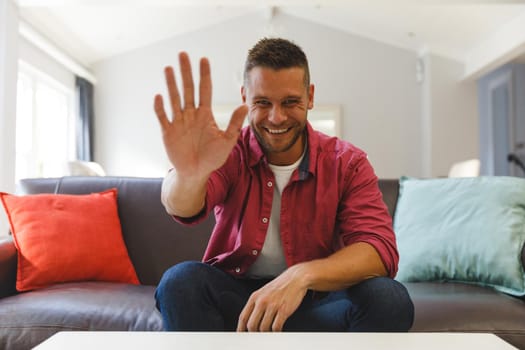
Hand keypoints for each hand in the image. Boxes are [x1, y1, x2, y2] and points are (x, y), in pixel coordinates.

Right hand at [154, 52, 247, 177]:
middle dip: (186, 72)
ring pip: (174, 98)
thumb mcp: (227, 141)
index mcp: (205, 114)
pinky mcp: (168, 132)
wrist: (196, 174)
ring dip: (171, 84)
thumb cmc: (212, 158)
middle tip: (183, 54)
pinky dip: (160, 107)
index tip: (204, 59)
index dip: (204, 75)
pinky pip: (163, 117)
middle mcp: (191, 114)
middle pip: (187, 89)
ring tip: (168, 68)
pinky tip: (159, 96)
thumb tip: (245, 105)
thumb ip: (234, 123)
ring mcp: (179, 122)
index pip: (205, 90)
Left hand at [237, 267, 307, 331]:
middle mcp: (262, 301)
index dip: (241, 329)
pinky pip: (276, 327)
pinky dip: (276, 332)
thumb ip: (255, 304)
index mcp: (255, 297)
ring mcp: (272, 306)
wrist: (295, 278)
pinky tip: (277, 330)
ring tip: (269, 332)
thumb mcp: (263, 292)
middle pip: (251, 325)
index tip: (242, 334)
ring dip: (266, 333)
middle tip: (257, 336)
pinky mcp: (283, 310)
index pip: (243, 317)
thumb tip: (250, 320)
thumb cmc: (280, 286)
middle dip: (254, 333)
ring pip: (263, 328)